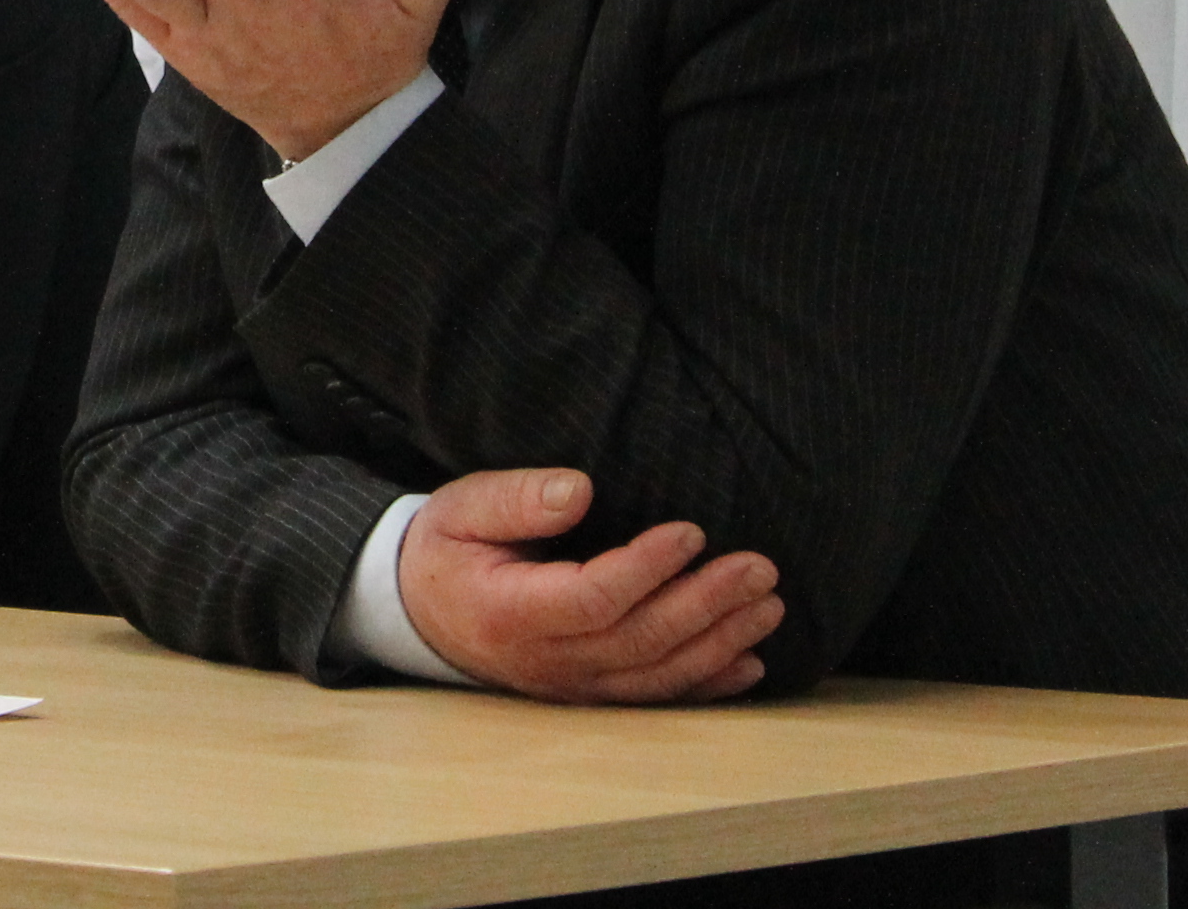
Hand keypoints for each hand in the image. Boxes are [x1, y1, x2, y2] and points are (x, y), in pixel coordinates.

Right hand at [397, 466, 781, 703]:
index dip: (646, 569)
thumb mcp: (462, 508)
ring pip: (657, 673)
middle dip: (707, 604)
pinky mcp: (590, 694)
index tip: (692, 531)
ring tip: (767, 605)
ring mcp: (572, 685)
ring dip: (720, 641)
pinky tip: (748, 664)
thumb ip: (516, 498)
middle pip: (640, 640)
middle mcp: (547, 660)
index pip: (592, 598)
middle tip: (760, 569)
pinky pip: (655, 697)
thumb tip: (578, 489)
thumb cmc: (447, 549)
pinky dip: (706, 684)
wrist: (420, 611)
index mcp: (510, 612)